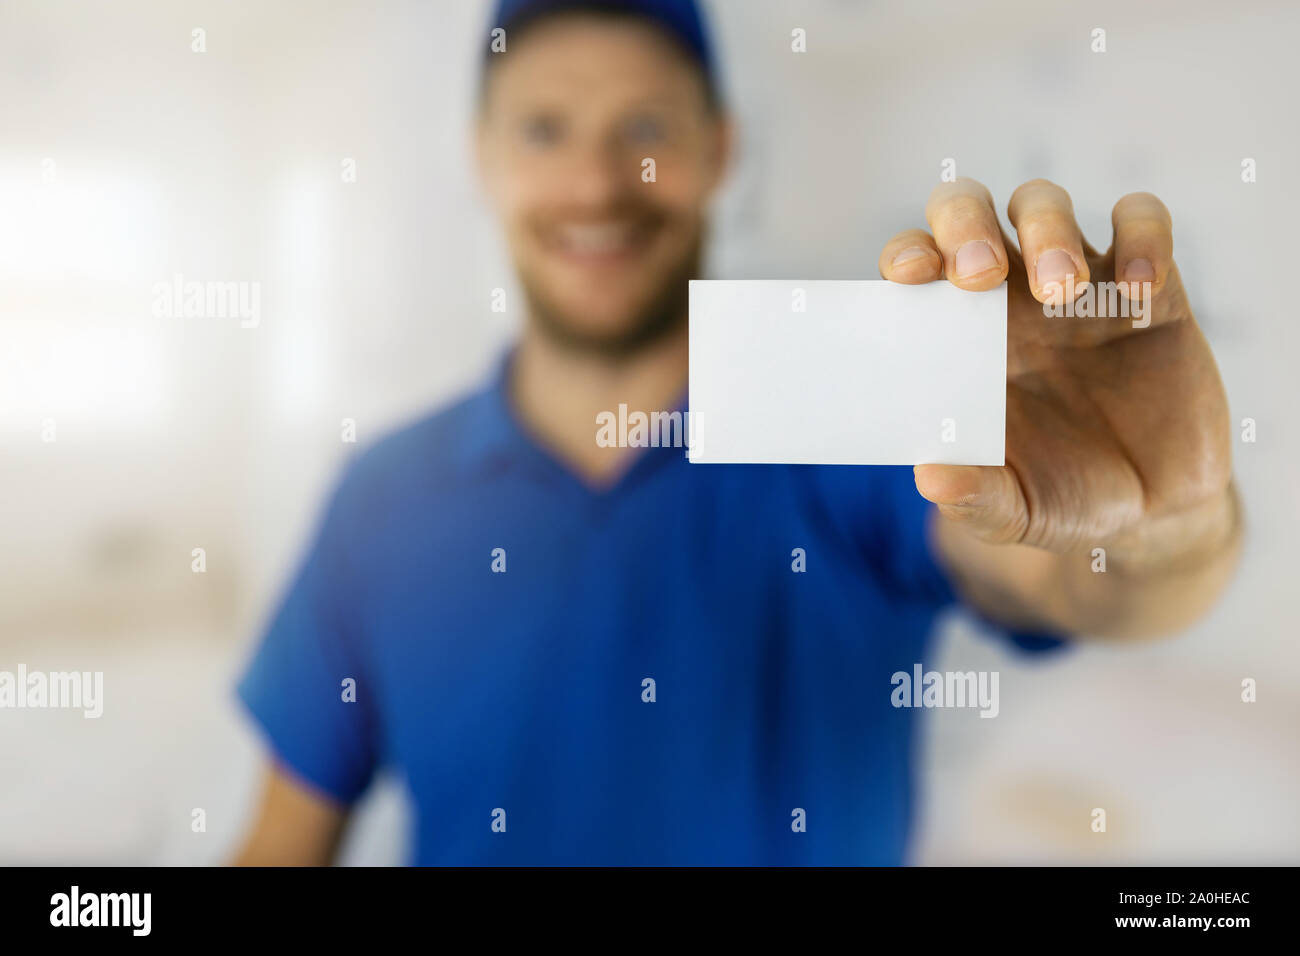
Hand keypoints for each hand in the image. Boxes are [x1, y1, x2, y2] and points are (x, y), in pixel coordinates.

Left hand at [878, 178, 1231, 554]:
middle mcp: (1008, 297)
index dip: (908, 255)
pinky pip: (1142, 220)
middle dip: (965, 224)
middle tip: (983, 275)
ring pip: (1042, 203)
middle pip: (967, 209)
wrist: (1154, 510)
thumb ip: (978, 498)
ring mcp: (1078, 284)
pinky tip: (1140, 292)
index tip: (910, 276)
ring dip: (1046, 229)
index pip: (917, 267)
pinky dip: (1142, 235)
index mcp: (960, 337)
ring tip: (1063, 291)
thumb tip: (932, 478)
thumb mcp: (1018, 511)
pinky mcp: (1151, 287)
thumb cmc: (1065, 499)